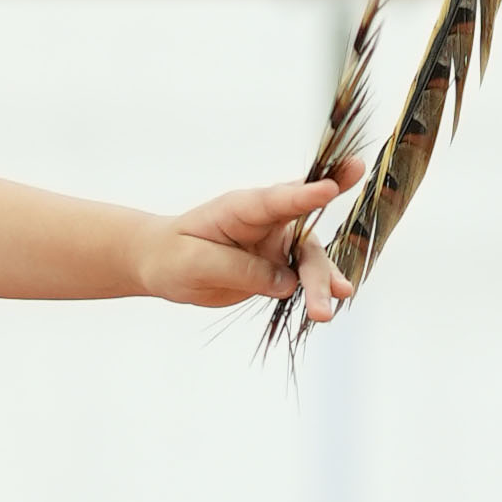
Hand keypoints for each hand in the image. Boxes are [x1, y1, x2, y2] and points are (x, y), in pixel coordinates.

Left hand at [138, 162, 365, 322]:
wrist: (163, 265)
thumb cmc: (174, 254)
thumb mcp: (198, 262)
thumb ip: (242, 269)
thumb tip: (287, 283)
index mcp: (242, 208)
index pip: (277, 200)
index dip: (306, 193)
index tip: (331, 187)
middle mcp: (266, 222)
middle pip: (304, 237)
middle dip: (320, 265)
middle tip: (339, 289)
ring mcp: (275, 244)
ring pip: (309, 261)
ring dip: (322, 285)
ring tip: (325, 314)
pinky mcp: (277, 266)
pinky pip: (304, 277)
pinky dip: (319, 290)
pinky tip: (332, 302)